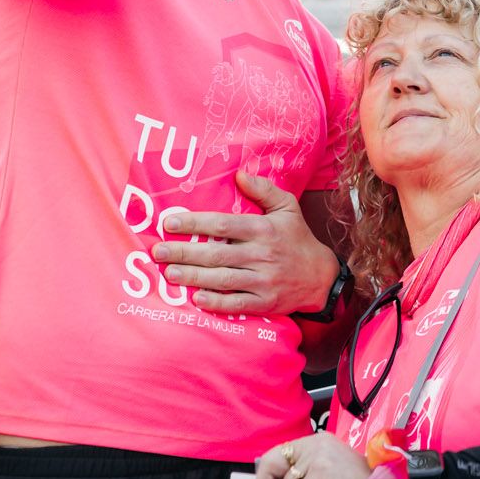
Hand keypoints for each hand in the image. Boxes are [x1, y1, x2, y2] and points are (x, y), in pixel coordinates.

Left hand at [153, 171, 338, 314]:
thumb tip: (239, 174)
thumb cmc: (298, 238)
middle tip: (158, 251)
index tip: (170, 223)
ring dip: (193, 277)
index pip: (224, 224)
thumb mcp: (287, 207)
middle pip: (217, 253)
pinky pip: (237, 304)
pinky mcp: (265, 303)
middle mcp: (263, 255)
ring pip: (223, 279)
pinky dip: (217, 303)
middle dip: (185, 252)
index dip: (195, 223)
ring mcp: (264, 281)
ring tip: (169, 273)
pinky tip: (197, 300)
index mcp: (264, 229)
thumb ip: (264, 189)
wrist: (321, 277)